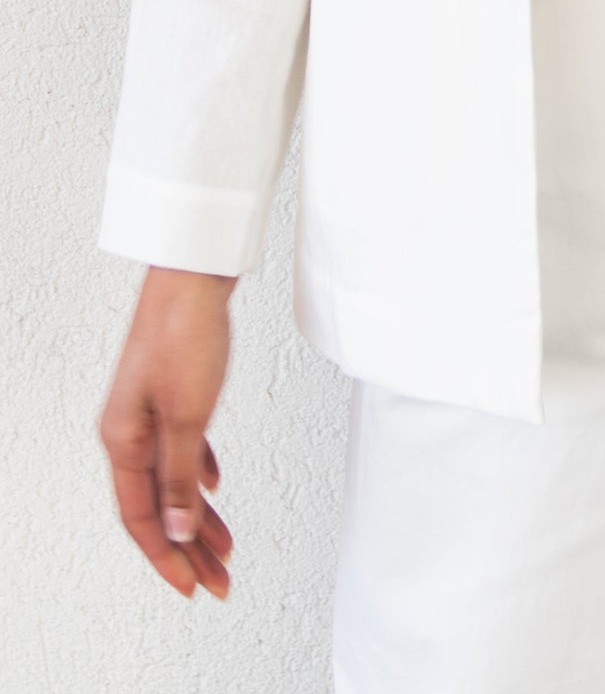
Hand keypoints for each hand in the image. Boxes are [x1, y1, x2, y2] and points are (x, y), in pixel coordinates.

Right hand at [98, 266, 237, 599]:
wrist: (193, 273)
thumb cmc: (183, 330)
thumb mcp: (187, 414)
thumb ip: (181, 476)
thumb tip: (180, 530)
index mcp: (122, 439)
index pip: (141, 518)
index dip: (167, 557)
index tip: (192, 587)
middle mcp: (129, 429)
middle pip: (159, 505)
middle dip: (190, 548)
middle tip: (217, 580)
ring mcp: (150, 409)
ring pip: (173, 478)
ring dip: (200, 514)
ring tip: (225, 546)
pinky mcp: (172, 390)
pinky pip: (182, 448)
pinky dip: (198, 471)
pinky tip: (214, 483)